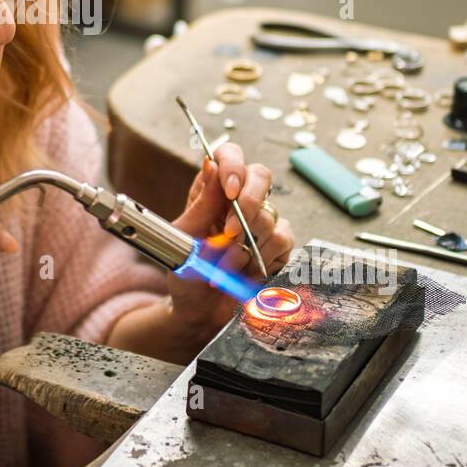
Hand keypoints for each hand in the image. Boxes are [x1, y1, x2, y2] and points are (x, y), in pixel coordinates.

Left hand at [167, 143, 294, 337]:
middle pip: (261, 176)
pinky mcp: (277, 245)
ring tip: (224, 265)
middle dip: (249, 204)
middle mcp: (238, 200)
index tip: (229, 191)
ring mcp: (260, 221)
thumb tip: (212, 164)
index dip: (234, 166)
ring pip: (270, 215)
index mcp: (210, 190)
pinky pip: (282, 240)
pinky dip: (262, 258)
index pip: (229, 156)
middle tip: (231, 233)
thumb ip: (201, 203)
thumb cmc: (185, 271)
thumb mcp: (183, 237)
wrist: (198, 310)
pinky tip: (245, 271)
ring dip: (245, 246)